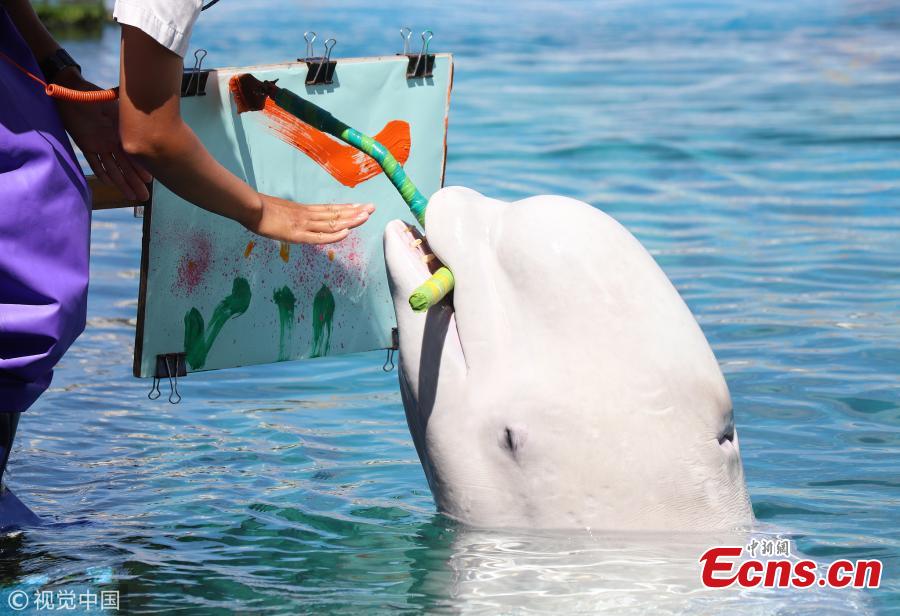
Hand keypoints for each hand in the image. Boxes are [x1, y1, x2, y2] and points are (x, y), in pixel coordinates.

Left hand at [54, 68, 152, 200]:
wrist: (72, 92)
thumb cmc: (95, 95)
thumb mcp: (116, 104)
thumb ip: (130, 115)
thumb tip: (149, 120)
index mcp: (122, 133)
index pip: (134, 155)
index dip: (141, 168)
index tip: (150, 180)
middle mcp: (113, 141)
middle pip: (125, 166)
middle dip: (134, 182)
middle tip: (143, 197)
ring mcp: (100, 144)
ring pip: (112, 167)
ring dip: (120, 182)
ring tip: (130, 196)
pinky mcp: (86, 145)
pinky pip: (94, 162)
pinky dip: (101, 172)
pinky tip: (108, 183)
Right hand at [247, 193, 374, 243]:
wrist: (249, 207)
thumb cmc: (259, 209)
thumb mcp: (280, 211)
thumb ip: (291, 216)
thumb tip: (295, 219)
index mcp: (304, 210)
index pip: (330, 209)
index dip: (346, 208)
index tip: (360, 206)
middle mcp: (308, 215)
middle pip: (335, 214)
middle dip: (355, 211)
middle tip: (372, 207)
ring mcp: (304, 224)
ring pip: (332, 223)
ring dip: (350, 220)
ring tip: (366, 216)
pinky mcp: (297, 234)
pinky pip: (319, 236)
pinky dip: (334, 235)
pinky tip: (346, 233)